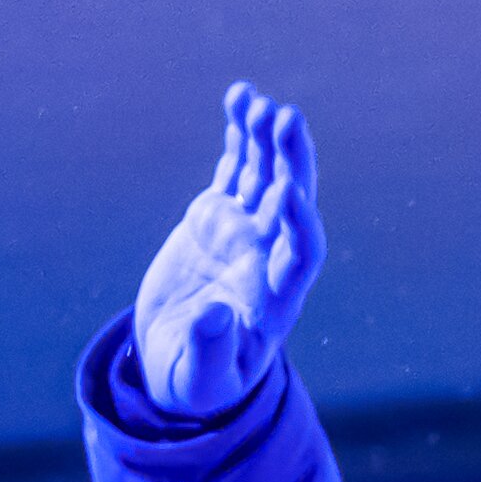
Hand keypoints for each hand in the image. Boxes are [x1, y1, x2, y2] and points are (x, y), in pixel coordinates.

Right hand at [129, 83, 322, 417]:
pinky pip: (236, 168)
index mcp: (275, 299)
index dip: (300, 221)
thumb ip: (210, 352)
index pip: (302, 252)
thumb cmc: (194, 383)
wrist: (177, 362)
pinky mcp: (218, 216)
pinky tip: (240, 98)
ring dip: (266, 139)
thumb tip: (214, 316)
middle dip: (293, 161)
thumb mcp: (199, 380)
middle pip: (292, 202)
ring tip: (258, 101)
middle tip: (287, 120)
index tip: (288, 190)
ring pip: (266, 176)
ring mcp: (246, 232)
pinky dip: (239, 136)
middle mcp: (270, 257)